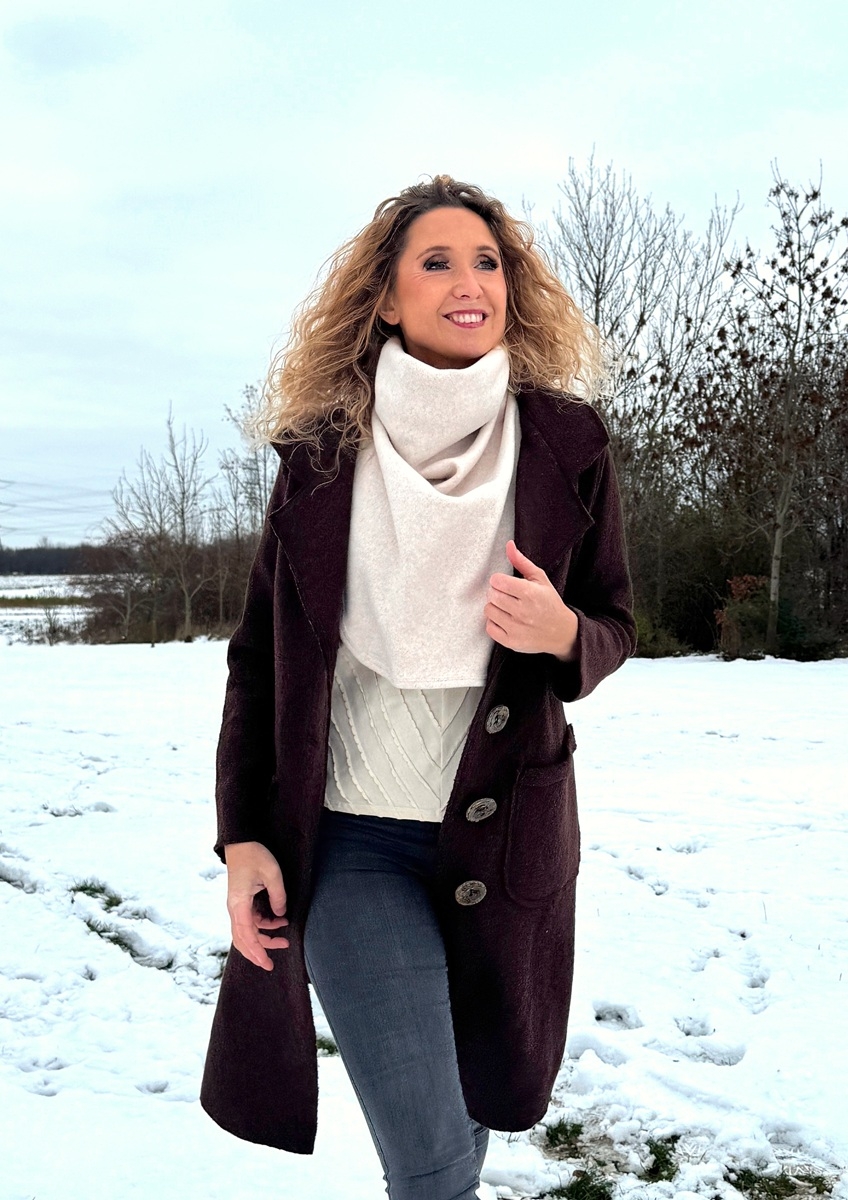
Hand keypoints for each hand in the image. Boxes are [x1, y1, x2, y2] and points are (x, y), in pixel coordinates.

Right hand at [224, 841, 288, 970]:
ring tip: (283, 940)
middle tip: (272, 964)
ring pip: (247, 932)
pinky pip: (251, 921)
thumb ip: (278, 897)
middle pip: (242, 939)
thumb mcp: (272, 874)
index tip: (267, 963)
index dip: (257, 951)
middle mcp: (235, 908)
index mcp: (239, 904)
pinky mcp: (241, 901)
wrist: (241, 842)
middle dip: (258, 953)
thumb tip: (281, 915)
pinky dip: (264, 926)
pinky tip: (279, 920)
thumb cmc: (254, 855)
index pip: (246, 935)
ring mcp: (237, 906)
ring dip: (263, 938)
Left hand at [485, 540, 578, 659]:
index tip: (506, 583)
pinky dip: (495, 623)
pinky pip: (489, 627)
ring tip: (507, 608)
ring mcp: (516, 628)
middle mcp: (522, 612)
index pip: (497, 581)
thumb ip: (521, 562)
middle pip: (491, 595)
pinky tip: (506, 620)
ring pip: (488, 610)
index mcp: (529, 593)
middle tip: (508, 596)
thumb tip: (509, 545)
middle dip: (497, 593)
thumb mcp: (540, 579)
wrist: (562, 633)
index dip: (499, 580)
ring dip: (495, 607)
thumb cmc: (550, 604)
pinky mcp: (511, 642)